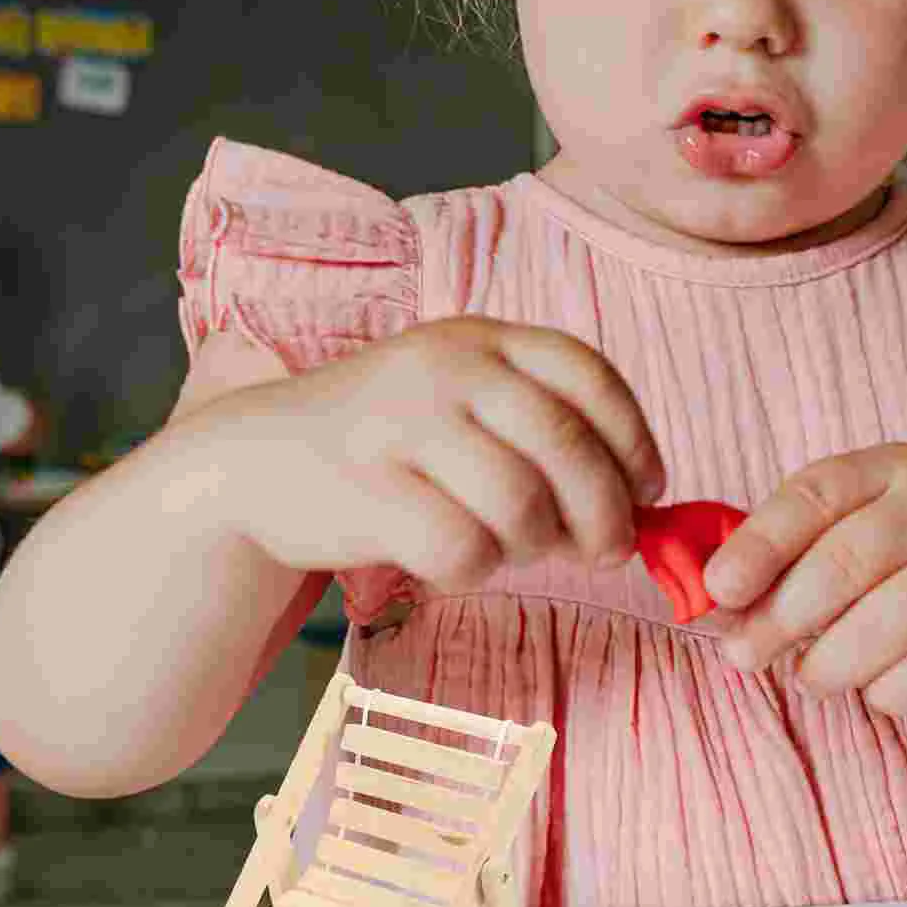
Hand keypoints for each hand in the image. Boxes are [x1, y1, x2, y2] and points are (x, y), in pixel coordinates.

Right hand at [203, 316, 666, 588]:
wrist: (258, 460)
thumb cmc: (389, 442)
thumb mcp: (464, 401)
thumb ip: (544, 429)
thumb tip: (643, 504)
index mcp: (481, 337)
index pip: (590, 376)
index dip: (634, 440)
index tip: (648, 489)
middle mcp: (446, 367)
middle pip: (567, 447)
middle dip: (606, 514)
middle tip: (605, 552)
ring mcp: (402, 424)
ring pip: (520, 507)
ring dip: (535, 546)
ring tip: (513, 548)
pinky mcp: (366, 487)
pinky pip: (462, 549)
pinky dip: (474, 569)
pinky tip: (453, 557)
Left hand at [701, 444, 906, 717]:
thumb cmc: (896, 580)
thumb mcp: (841, 546)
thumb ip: (780, 563)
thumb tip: (711, 602)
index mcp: (891, 469)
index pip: (815, 495)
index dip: (759, 544)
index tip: (717, 589)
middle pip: (845, 563)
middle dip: (779, 618)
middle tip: (743, 654)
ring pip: (883, 626)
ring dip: (829, 665)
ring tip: (812, 676)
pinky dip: (884, 694)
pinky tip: (881, 684)